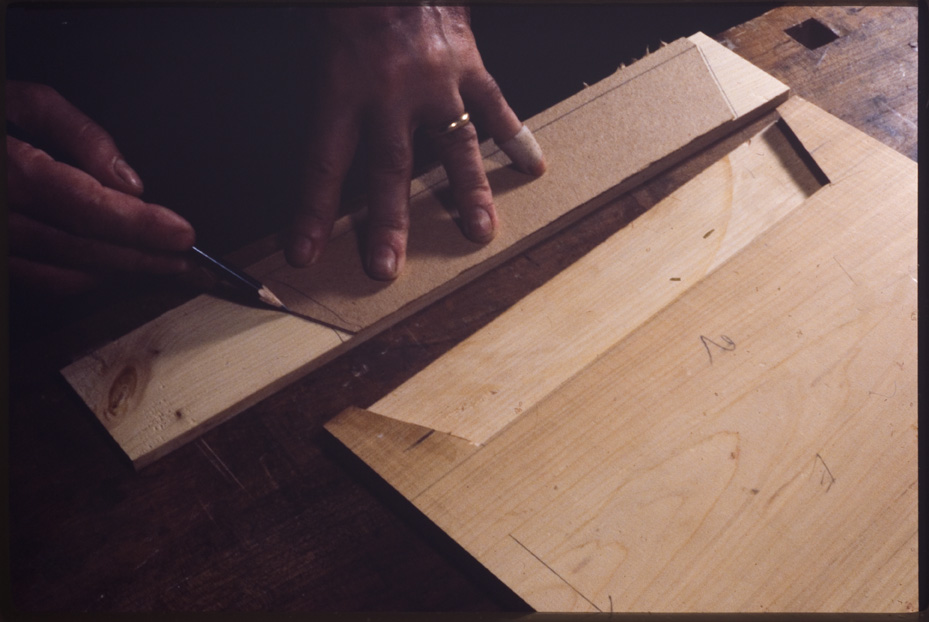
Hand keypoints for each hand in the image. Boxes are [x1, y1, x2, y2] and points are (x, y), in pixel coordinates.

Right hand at [6, 81, 195, 296]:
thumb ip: (80, 135)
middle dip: (143, 257)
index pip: (86, 204)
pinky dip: (84, 279)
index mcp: (10, 170)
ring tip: (163, 265)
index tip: (182, 234)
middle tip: (189, 261)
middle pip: (83, 246)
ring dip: (121, 271)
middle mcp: (1, 213)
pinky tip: (114, 269)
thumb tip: (127, 181)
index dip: (139, 224)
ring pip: (66, 271)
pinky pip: (42, 280)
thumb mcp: (23, 100)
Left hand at [287, 6, 544, 279]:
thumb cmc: (349, 5)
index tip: (304, 254)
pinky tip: (532, 165)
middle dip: (387, 224)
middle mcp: (390, 93)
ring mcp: (435, 82)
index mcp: (342, 88)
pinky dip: (514, 136)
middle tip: (386, 267)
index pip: (322, 165)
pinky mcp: (468, 64)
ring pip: (453, 147)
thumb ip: (325, 101)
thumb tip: (326, 155)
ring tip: (479, 232)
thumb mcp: (318, 50)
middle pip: (388, 170)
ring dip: (467, 193)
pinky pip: (495, 106)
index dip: (312, 213)